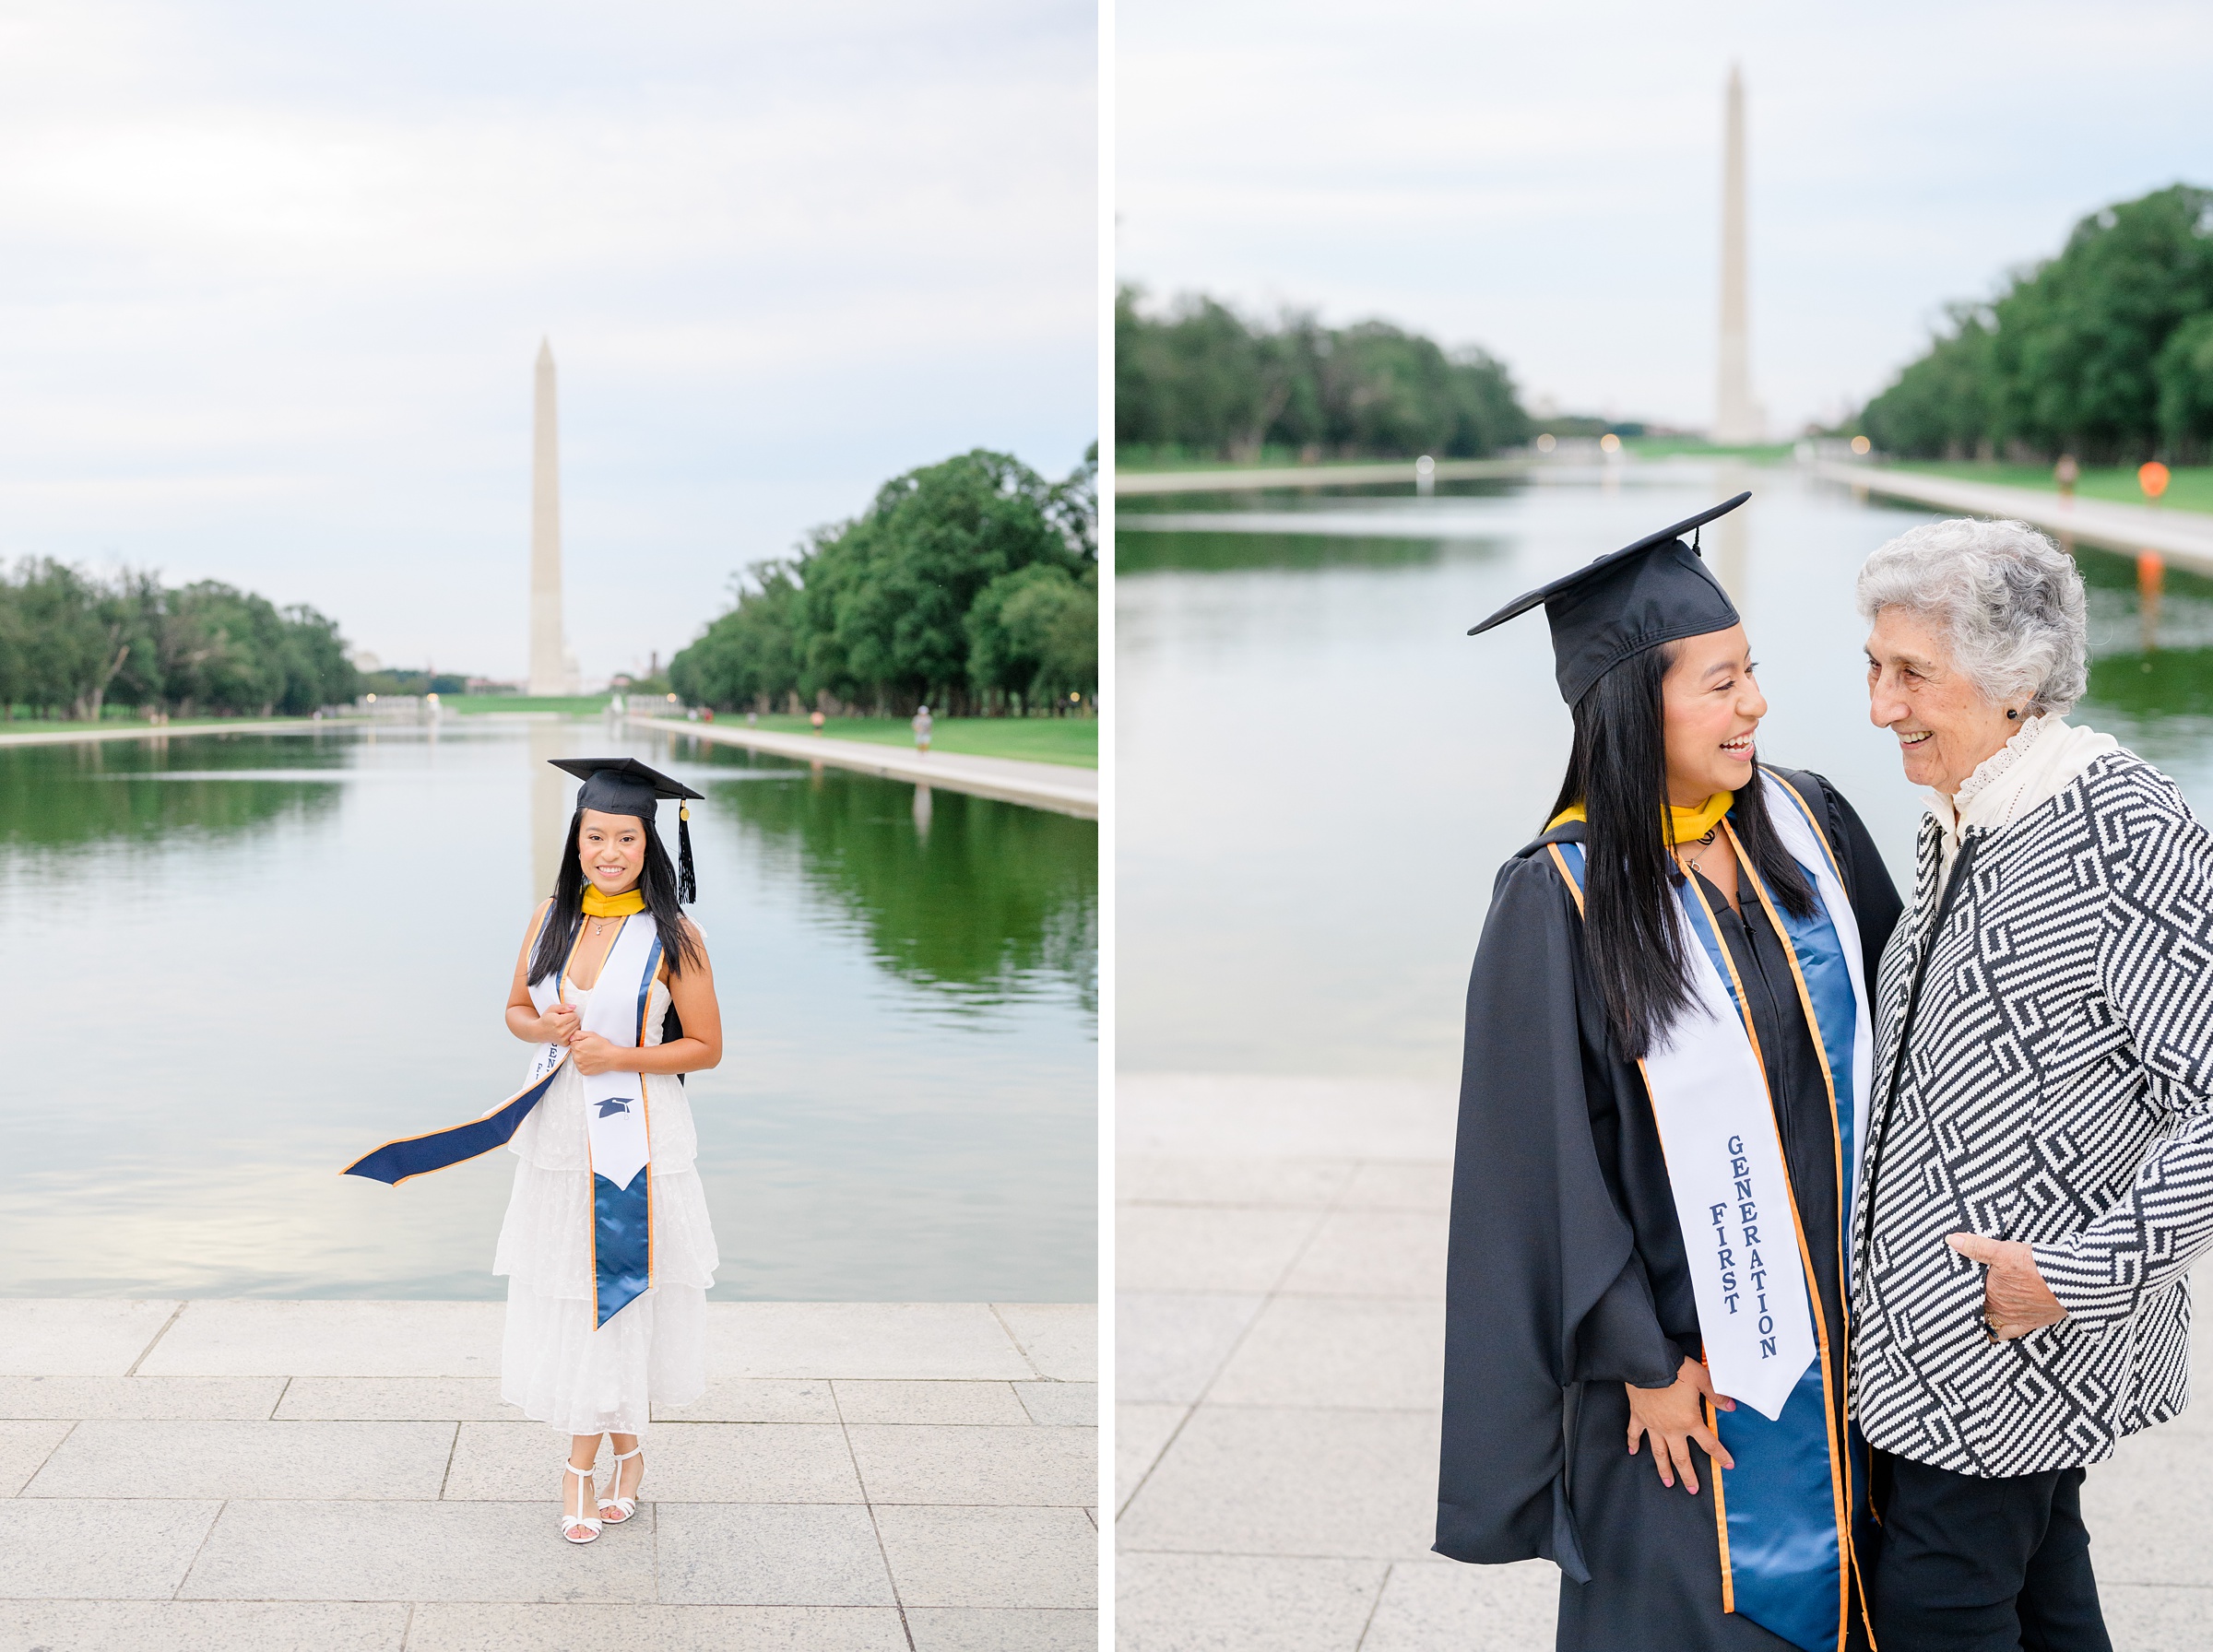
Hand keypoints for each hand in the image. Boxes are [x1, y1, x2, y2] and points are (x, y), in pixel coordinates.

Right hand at [537, 1003, 579, 1044]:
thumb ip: (563, 1007)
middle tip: (565, 1019)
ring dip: (573, 1025)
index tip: (565, 1014)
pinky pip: (575, 1035)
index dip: (570, 1013)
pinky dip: (572, 1031)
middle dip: (573, 1018)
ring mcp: (563, 1038)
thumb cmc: (545, 1020)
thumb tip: (574, 1007)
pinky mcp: (564, 1043)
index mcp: (558, 1022)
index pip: (574, 1015)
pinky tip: (565, 1030)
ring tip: (565, 1024)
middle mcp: (561, 1031)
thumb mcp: (552, 1009)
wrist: (539, 1031)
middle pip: (577, 1021)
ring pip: (577, 1028)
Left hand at [568, 1030, 623, 1076]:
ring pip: (576, 1059)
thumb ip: (579, 1034)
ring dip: (581, 1057)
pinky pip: (580, 1066)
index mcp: (578, 1047)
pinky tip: (591, 1061)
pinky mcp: (583, 1071)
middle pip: (573, 1052)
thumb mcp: (592, 1035)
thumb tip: (571, 1037)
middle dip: (579, 1050)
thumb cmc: (603, 1046)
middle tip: (589, 1049)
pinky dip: (584, 1064)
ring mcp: (580, 1065)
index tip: (586, 1044)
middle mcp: (577, 1057)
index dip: (579, 1042)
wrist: (611, 1057)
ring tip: (591, 1055)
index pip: (572, 1043)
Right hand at [1626, 1357, 1735, 1494]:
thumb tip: (1730, 1406)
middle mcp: (1671, 1428)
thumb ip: (1716, 1395)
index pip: (1709, 1443)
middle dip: (1689, 1476)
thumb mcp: (1702, 1379)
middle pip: (1682, 1458)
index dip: (1720, 1455)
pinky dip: (1633, 1443)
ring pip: (1659, 1452)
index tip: (1728, 1465)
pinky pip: (1634, 1433)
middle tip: (1693, 1489)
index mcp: (1689, 1421)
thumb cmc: (1676, 1370)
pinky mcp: (1638, 1416)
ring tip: (1668, 1482)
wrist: (1647, 1364)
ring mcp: (1653, 1425)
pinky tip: (1632, 1452)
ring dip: (1664, 1469)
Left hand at [1947, 1232, 2065, 1340]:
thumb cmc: (2036, 1265)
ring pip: (1989, 1321)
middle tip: (1952, 1304)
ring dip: (1980, 1318)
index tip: (1946, 1292)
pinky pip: (2007, 1333)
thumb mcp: (2003, 1251)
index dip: (1957, 1293)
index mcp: (1989, 1291)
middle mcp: (1999, 1307)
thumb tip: (1952, 1240)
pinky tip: (1988, 1336)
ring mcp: (2014, 1317)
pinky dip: (1996, 1334)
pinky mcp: (2031, 1323)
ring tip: (1968, 1316)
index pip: (1966, 1295)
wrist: (2070, 1282)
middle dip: (1967, 1304)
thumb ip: (1976, 1246)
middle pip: (1977, 1308)